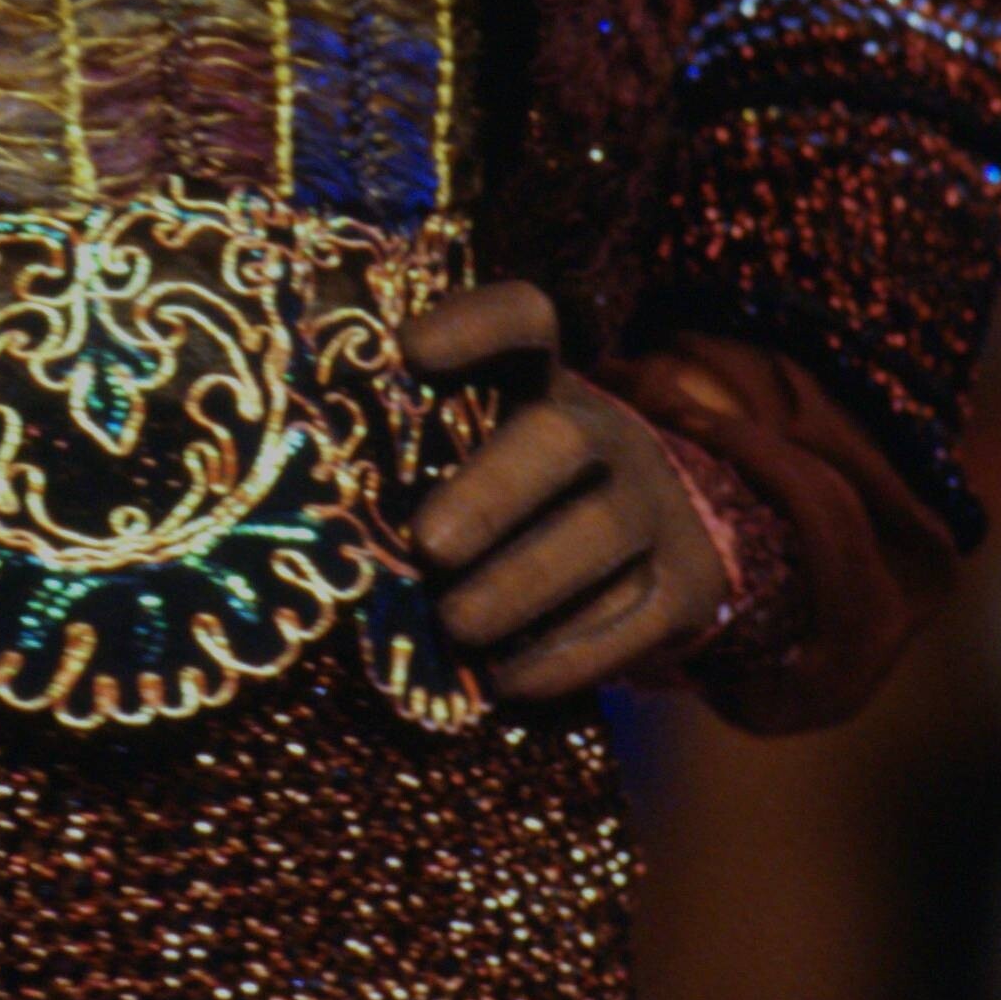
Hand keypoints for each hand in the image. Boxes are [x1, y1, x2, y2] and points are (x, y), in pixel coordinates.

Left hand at [403, 279, 730, 700]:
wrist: (652, 554)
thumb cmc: (518, 501)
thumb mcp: (478, 455)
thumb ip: (413, 454)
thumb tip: (312, 484)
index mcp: (541, 383)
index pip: (522, 320)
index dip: (472, 326)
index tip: (408, 350)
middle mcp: (608, 432)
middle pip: (560, 438)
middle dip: (492, 492)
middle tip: (429, 545)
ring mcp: (657, 507)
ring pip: (600, 534)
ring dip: (521, 586)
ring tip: (457, 624)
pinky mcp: (689, 586)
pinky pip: (634, 621)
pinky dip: (567, 656)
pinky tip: (509, 679)